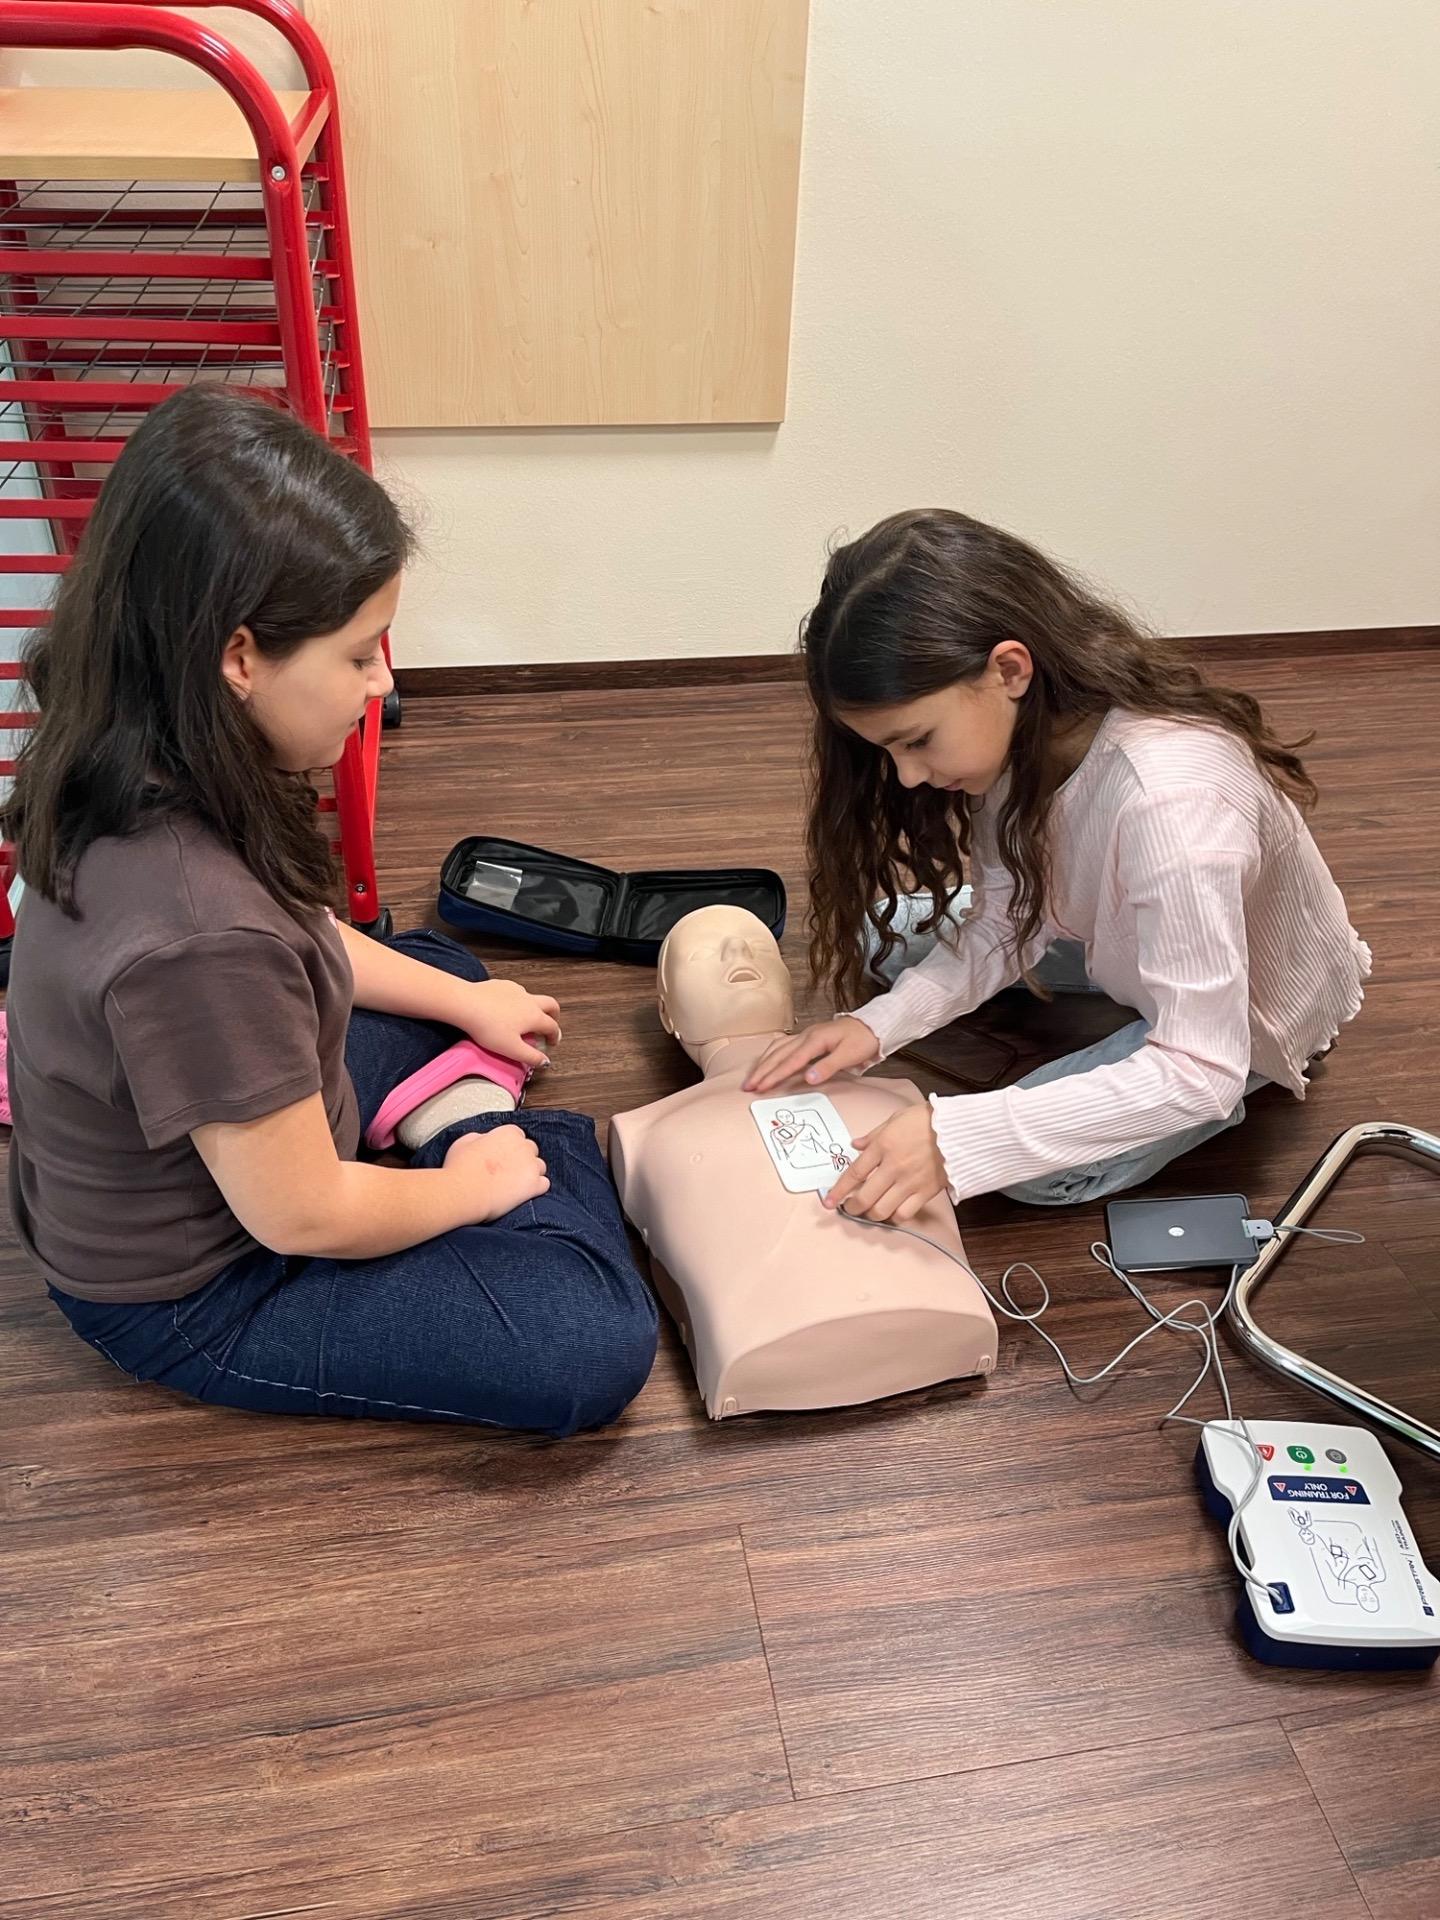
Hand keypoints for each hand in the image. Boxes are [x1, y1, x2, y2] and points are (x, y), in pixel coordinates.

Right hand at [443, 1125, 548, 1220]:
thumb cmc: (459, 1168)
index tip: (502, 1156)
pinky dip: (536, 1189)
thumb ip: (481, 1137)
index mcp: (508, 1133)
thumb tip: (485, 1140)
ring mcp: (531, 1166)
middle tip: (507, 1171)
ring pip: (539, 1167)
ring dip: (530, 1174)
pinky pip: (544, 1184)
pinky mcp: (534, 1185)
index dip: (510, 1148)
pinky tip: (522, 1193)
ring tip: (514, 1184)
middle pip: (531, 1150)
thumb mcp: (465, 1142)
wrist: (462, 1192)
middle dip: (522, 1160)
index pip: (518, 1136)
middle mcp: (523, 1146)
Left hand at [457, 979, 560, 1069]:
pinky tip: (505, 1008)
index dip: (554, 1036)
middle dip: (554, 1015)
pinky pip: (515, 992)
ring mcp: (516, 990)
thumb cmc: (488, 1027)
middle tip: (549, 1024)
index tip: (551, 1042)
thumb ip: (530, 1056)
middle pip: (551, 1004)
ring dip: (534, 1007)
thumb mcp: (512, 1049)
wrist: (466, 1004)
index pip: (552, 1026)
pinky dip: (517, 1000)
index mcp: (534, 1016)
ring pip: (532, 997)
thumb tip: (544, 1061)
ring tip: (524, 1018)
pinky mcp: (502, 984)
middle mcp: (529, 1000)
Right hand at [742, 1017, 880, 1093]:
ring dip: (763, 1063)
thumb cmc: (863, 1040)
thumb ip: (828, 1067)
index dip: (774, 1075)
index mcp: (816, 1040)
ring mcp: (805, 1034)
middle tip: (748, 1086)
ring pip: (777, 1049)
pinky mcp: (807, 1037)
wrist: (873, 1025)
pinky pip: (783, 1045)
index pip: (790, 1061)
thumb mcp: (850, 1055)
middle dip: (761, 1071)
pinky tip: (766, 1061)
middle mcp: (806, 1035)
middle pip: (778, 1055)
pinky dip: (771, 1054)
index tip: (761, 1086)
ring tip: (752, 1078)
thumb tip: (808, 1079)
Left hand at [823, 1104, 947, 1222]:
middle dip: (852, 1207)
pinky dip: (894, 1217)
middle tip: (849, 1208)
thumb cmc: (927, 1121)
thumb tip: (855, 1145)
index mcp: (882, 1147)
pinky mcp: (925, 1192)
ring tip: (869, 1211)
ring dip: (871, 1214)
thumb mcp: (894, 1119)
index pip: (853, 1174)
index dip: (838, 1191)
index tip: (829, 1202)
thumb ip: (873, 1135)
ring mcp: (909, 1182)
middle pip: (864, 1197)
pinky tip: (891, 1212)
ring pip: (882, 1210)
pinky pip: (904, 1214)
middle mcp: (893, 1167)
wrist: (960, 1130)